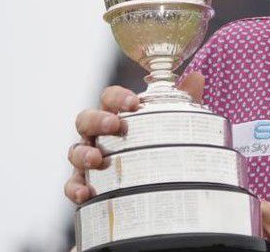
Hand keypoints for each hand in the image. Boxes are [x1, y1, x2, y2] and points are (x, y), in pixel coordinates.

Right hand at [63, 73, 204, 203]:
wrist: (148, 184)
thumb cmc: (152, 144)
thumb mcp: (168, 123)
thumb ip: (180, 101)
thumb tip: (198, 77)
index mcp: (115, 114)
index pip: (109, 97)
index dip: (119, 97)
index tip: (134, 103)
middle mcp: (97, 134)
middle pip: (86, 119)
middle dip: (97, 120)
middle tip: (114, 126)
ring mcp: (87, 158)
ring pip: (74, 151)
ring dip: (83, 153)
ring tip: (96, 159)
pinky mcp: (83, 183)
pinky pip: (72, 185)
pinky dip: (76, 188)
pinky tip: (86, 193)